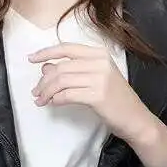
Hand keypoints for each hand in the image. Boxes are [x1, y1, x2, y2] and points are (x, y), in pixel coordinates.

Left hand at [27, 42, 151, 141]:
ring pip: (61, 81)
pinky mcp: (97, 95)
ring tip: (41, 100)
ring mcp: (100, 78)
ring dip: (47, 91)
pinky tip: (53, 104)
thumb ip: (73, 70)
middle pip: (61, 67)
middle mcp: (100, 62)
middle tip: (36, 92)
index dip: (46, 52)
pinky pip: (67, 95)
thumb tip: (45, 67)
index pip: (67, 48)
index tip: (31, 58)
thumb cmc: (115, 99)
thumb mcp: (96, 79)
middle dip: (44, 80)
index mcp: (100, 54)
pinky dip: (56, 99)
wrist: (135, 118)